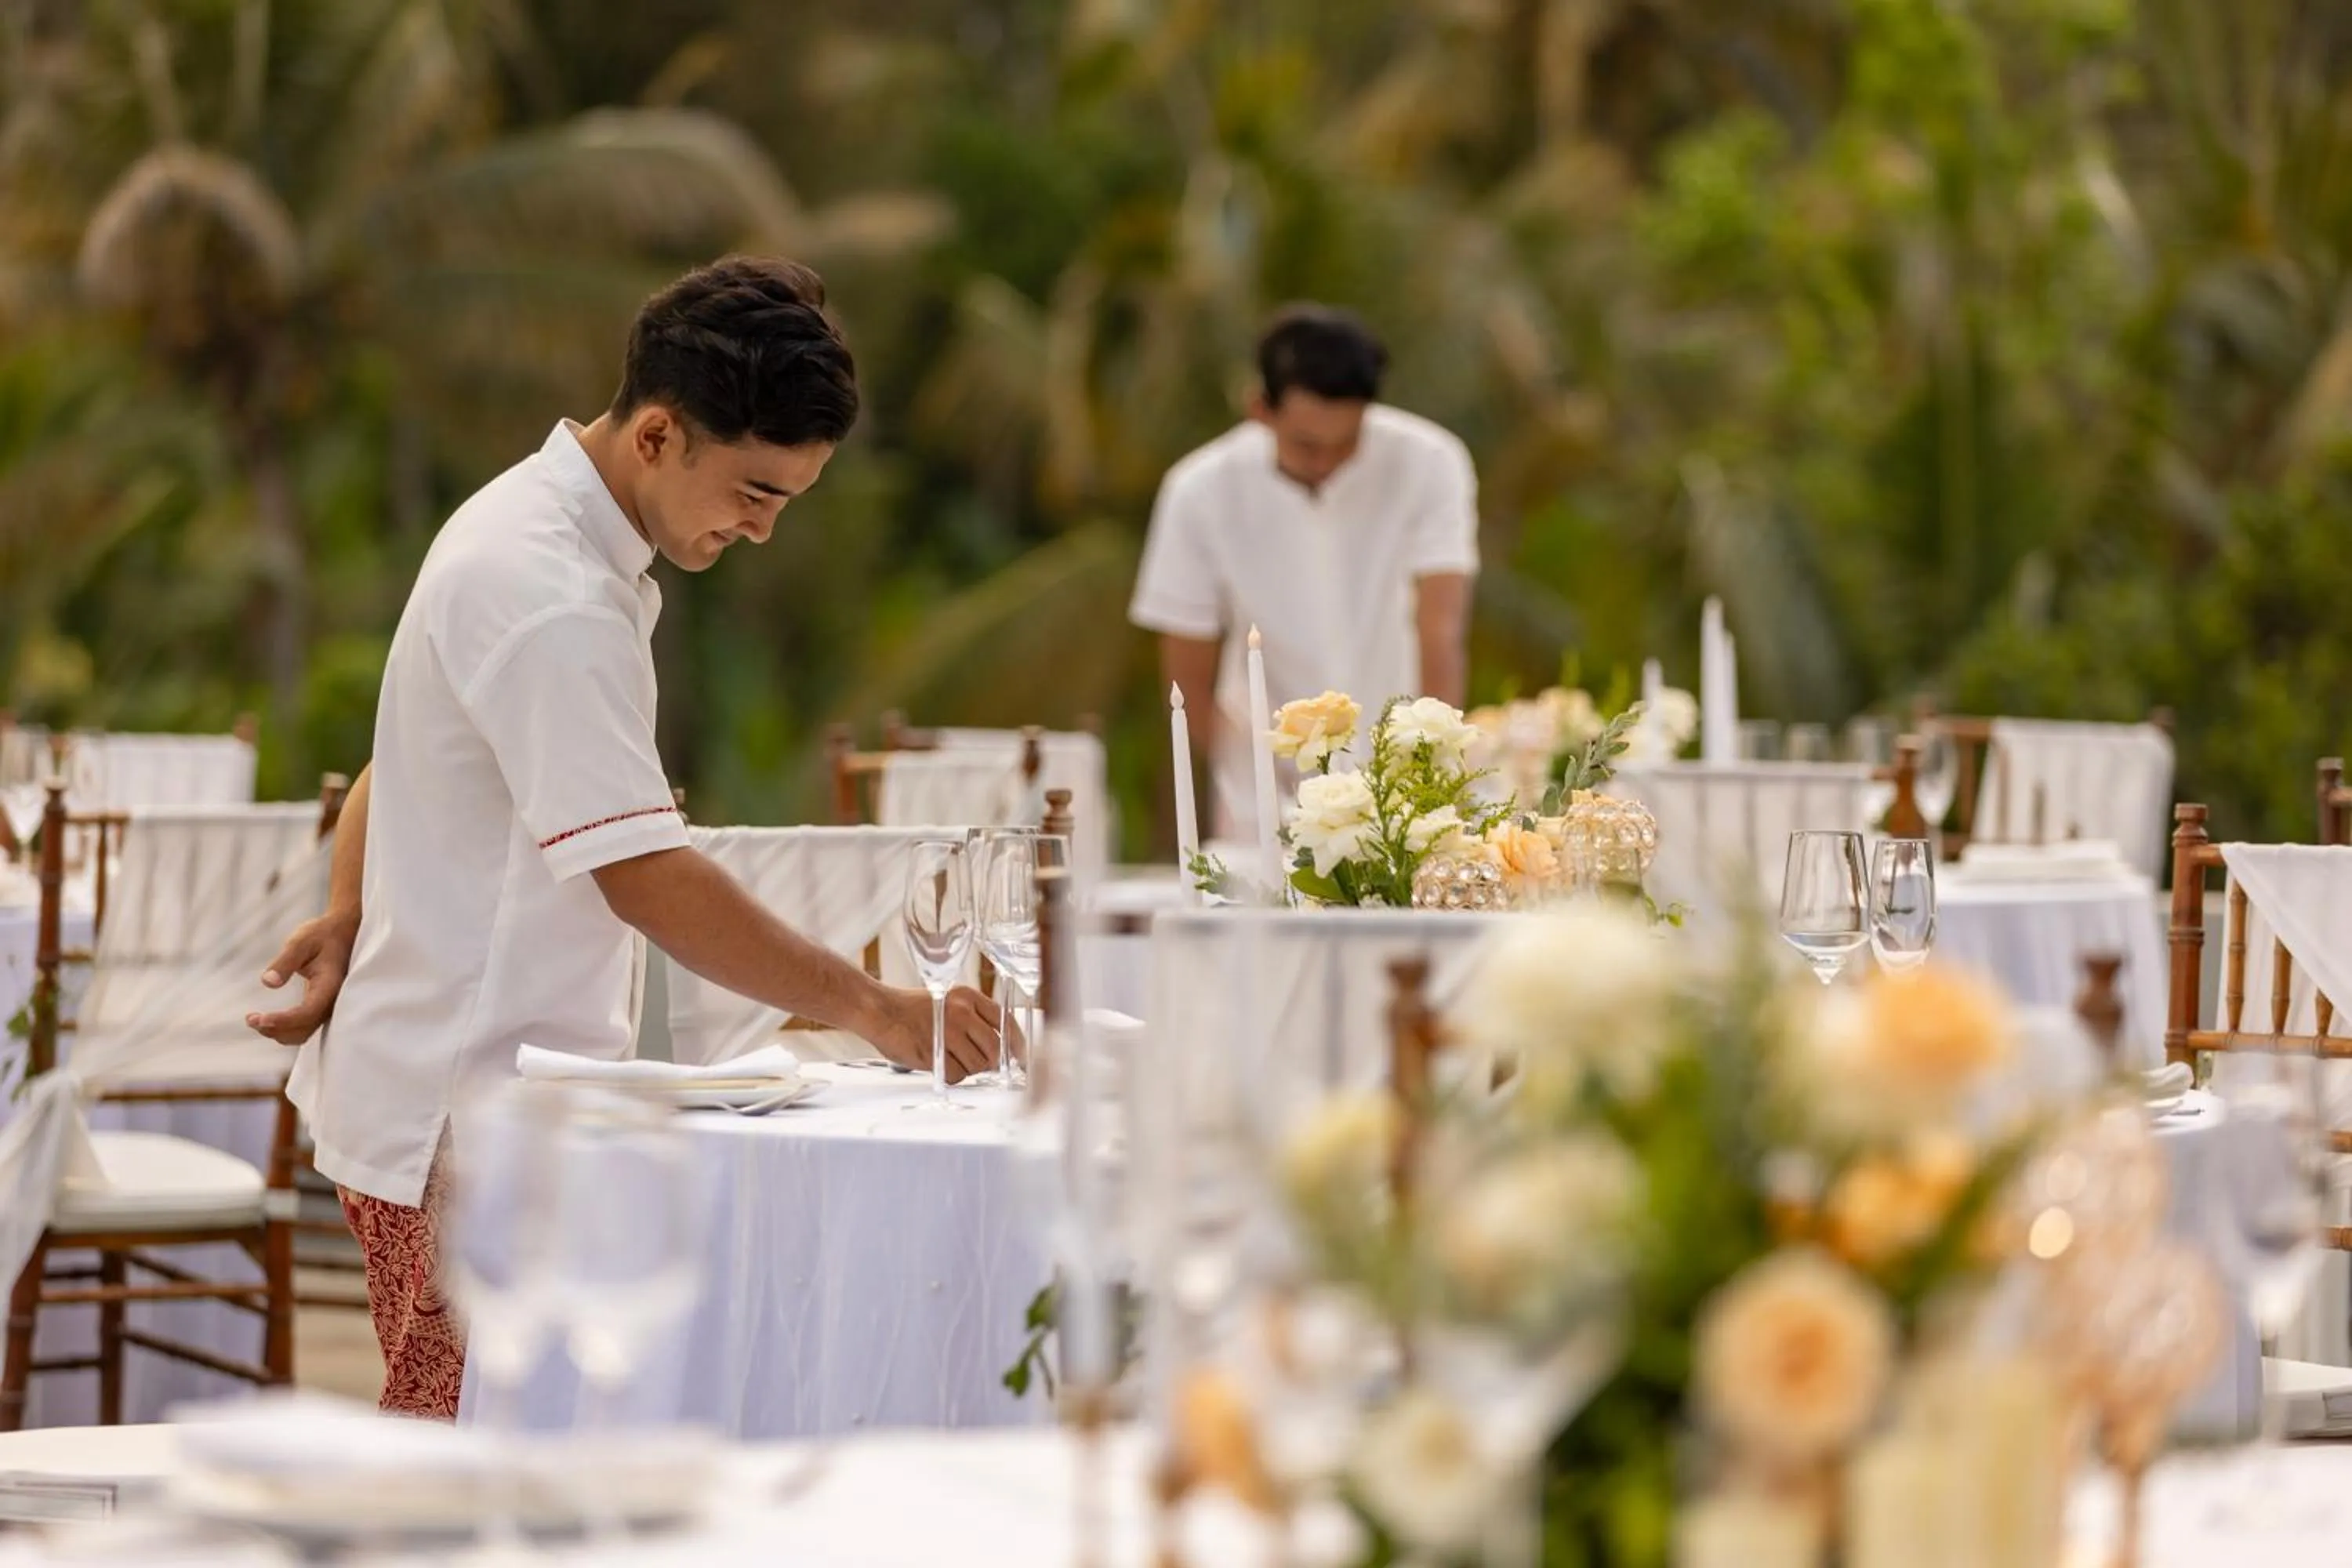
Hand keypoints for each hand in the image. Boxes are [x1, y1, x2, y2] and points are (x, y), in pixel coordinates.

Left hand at [245, 911, 358, 1045]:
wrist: (343, 933)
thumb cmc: (322, 935)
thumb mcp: (301, 941)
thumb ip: (285, 962)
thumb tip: (268, 982)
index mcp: (330, 986)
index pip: (307, 1013)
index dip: (282, 1020)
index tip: (258, 1018)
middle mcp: (332, 1002)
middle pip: (305, 1029)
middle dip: (276, 1029)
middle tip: (251, 1019)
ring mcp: (328, 1007)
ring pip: (304, 1033)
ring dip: (278, 1032)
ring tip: (255, 1020)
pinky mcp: (321, 1007)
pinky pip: (304, 1028)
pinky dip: (285, 1030)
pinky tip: (268, 1020)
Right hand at [873, 985, 1005, 1081]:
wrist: (880, 1011)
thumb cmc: (914, 1010)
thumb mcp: (950, 1003)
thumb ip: (975, 1021)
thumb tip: (1001, 1050)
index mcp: (969, 997)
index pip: (1006, 1023)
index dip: (1018, 1045)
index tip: (1021, 1058)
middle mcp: (962, 1012)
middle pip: (995, 1049)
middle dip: (990, 1062)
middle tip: (978, 1063)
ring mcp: (948, 1032)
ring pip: (977, 1065)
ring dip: (968, 1069)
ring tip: (950, 1057)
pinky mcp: (934, 1051)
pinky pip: (957, 1075)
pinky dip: (951, 1075)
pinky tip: (938, 1062)